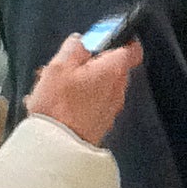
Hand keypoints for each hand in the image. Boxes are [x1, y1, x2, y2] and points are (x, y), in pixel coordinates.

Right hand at [25, 34, 140, 146]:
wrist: (59, 148)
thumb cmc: (59, 105)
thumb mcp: (59, 66)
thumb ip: (74, 48)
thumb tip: (82, 40)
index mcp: (113, 71)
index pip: (132, 49)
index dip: (122, 40)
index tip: (106, 39)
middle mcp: (118, 90)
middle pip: (111, 68)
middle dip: (90, 63)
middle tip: (67, 65)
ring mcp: (111, 108)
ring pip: (100, 86)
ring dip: (81, 82)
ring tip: (53, 86)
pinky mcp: (101, 123)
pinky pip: (93, 103)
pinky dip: (79, 99)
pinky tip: (57, 104)